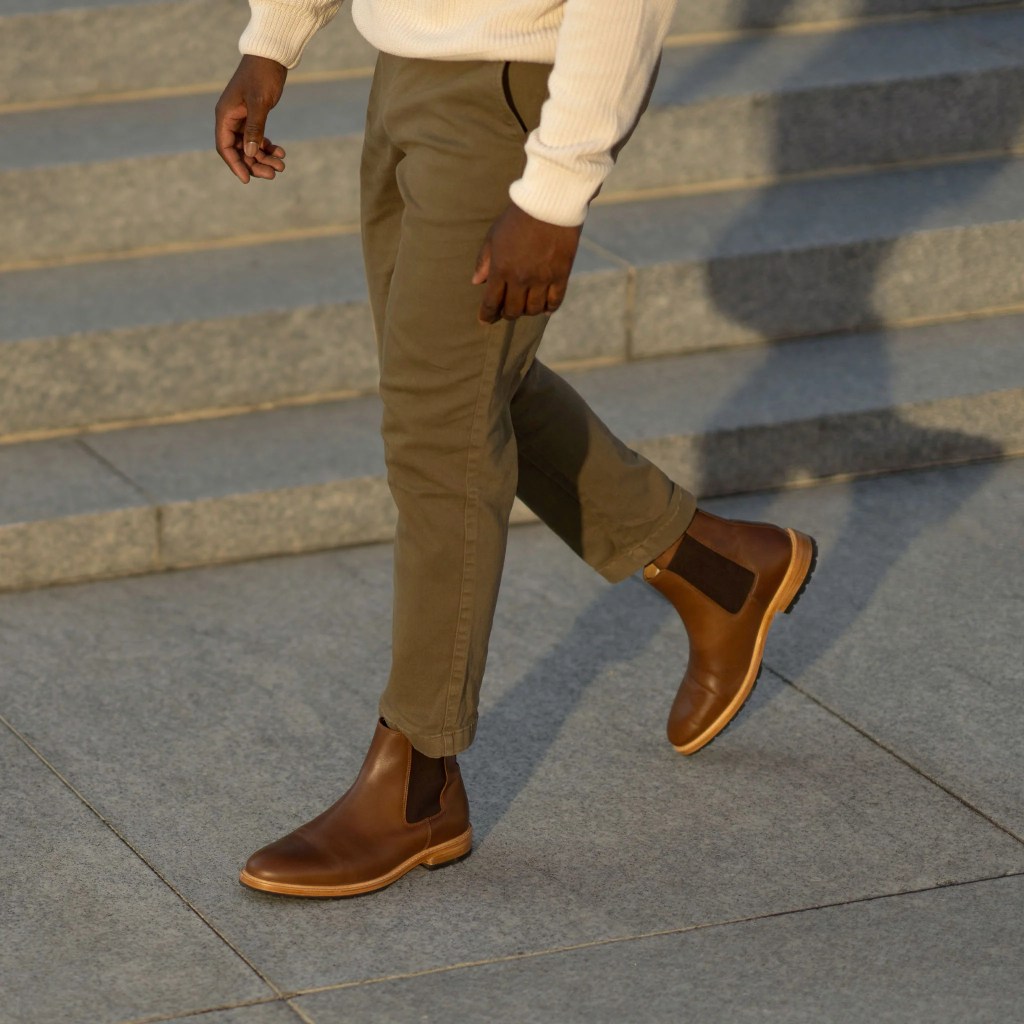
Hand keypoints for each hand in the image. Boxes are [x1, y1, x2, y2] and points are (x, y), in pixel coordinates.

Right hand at [214, 55, 288, 182]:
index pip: (225, 147)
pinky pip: (257, 138)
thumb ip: (254, 128)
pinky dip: (267, 147)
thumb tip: (249, 153)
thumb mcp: (259, 103)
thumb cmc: (263, 76)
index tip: (248, 180)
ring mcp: (241, 118)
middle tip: (274, 174)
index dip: (235, 165)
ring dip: (264, 158)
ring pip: (250, 146)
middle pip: (239, 150)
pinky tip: (281, 152)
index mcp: (226, 115)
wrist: (271, 56)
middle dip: (255, 164)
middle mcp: (230, 118)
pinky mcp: (253, 116)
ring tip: (281, 166)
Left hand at [472, 203, 582, 324]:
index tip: (484, 320)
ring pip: (533, 310)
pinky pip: (555, 301)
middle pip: (512, 310)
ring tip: (526, 306)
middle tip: (507, 310)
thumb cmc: (518, 217)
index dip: (486, 315)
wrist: (550, 203)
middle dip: (507, 314)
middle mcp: (520, 279)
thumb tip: (476, 281)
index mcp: (501, 269)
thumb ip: (484, 260)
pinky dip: (549, 308)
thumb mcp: (494, 235)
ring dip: (528, 311)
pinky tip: (545, 308)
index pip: (491, 302)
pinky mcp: (561, 275)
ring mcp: (542, 279)